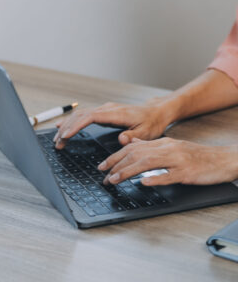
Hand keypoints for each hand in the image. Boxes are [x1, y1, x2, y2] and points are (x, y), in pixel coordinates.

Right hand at [54, 98, 174, 148]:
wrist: (155, 112)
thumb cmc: (151, 122)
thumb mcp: (146, 132)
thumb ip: (133, 136)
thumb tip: (122, 140)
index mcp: (115, 113)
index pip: (90, 117)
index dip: (76, 125)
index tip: (66, 135)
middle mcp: (107, 109)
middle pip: (81, 115)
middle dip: (67, 128)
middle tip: (57, 142)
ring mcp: (104, 109)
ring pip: (80, 114)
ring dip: (67, 125)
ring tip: (57, 139)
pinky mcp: (103, 112)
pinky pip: (83, 115)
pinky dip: (72, 122)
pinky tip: (62, 127)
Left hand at [99, 137, 237, 185]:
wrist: (223, 158)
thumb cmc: (196, 156)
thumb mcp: (171, 147)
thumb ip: (151, 147)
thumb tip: (130, 145)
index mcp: (162, 143)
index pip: (132, 148)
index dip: (115, 157)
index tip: (102, 166)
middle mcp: (166, 148)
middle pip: (136, 154)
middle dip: (116, 165)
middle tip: (104, 176)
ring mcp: (177, 160)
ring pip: (147, 163)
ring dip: (128, 172)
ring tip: (115, 180)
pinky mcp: (187, 172)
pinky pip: (169, 175)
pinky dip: (155, 178)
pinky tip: (143, 183)